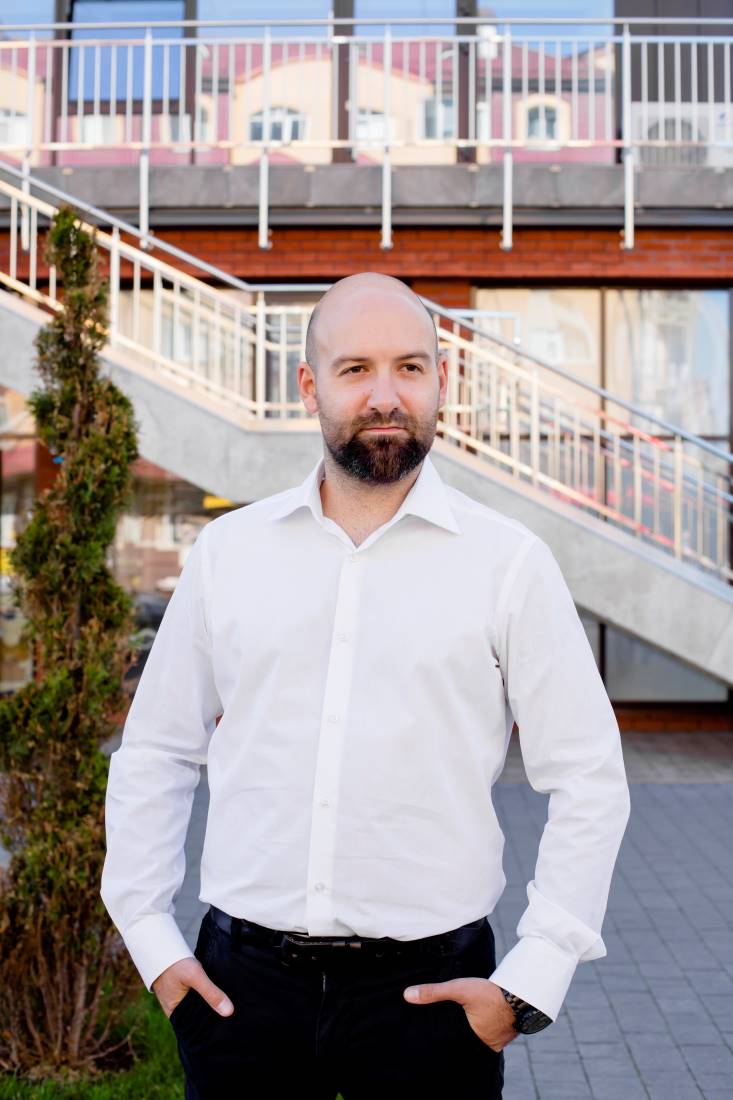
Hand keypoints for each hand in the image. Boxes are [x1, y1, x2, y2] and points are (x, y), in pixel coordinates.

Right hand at [152, 956, 233, 1020]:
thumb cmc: (174, 963)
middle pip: (198, 1016)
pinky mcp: (182, 989)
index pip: (197, 1027)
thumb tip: (229, 1012)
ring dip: (210, 1003)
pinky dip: (205, 994)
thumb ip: (211, 993)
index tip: (229, 1026)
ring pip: (198, 1005)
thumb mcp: (195, 977)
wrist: (161, 946)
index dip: (212, 1027)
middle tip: (235, 1015)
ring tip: (230, 1003)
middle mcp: (176, 1010)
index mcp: (176, 1015)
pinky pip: (196, 996)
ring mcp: (178, 999)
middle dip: (213, 1015)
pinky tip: (218, 991)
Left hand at [403, 977, 518, 1051]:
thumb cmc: (490, 993)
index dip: (444, 1040)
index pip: (452, 1044)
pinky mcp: (506, 1031)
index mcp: (472, 1039)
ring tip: (460, 1024)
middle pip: (465, 1042)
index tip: (434, 1036)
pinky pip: (491, 1032)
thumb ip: (434, 992)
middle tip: (447, 1027)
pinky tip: (480, 1019)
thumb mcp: (459, 989)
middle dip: (456, 1036)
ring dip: (471, 1031)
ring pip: (479, 1037)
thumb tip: (407, 995)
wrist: (522, 993)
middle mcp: (485, 1044)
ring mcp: (498, 1040)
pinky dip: (484, 1027)